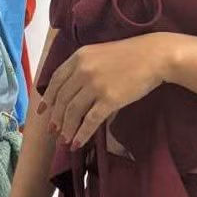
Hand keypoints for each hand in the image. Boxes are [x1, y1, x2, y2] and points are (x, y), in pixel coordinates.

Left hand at [38, 36, 171, 149]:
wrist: (154, 56)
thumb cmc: (131, 54)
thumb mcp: (100, 54)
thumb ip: (84, 68)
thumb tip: (73, 92)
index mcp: (79, 57)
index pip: (56, 80)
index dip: (47, 98)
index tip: (42, 111)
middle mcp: (83, 70)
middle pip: (62, 99)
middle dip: (55, 118)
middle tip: (53, 131)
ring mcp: (96, 85)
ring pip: (73, 111)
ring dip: (67, 129)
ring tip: (64, 140)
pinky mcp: (109, 99)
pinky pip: (90, 121)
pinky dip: (82, 134)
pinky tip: (78, 143)